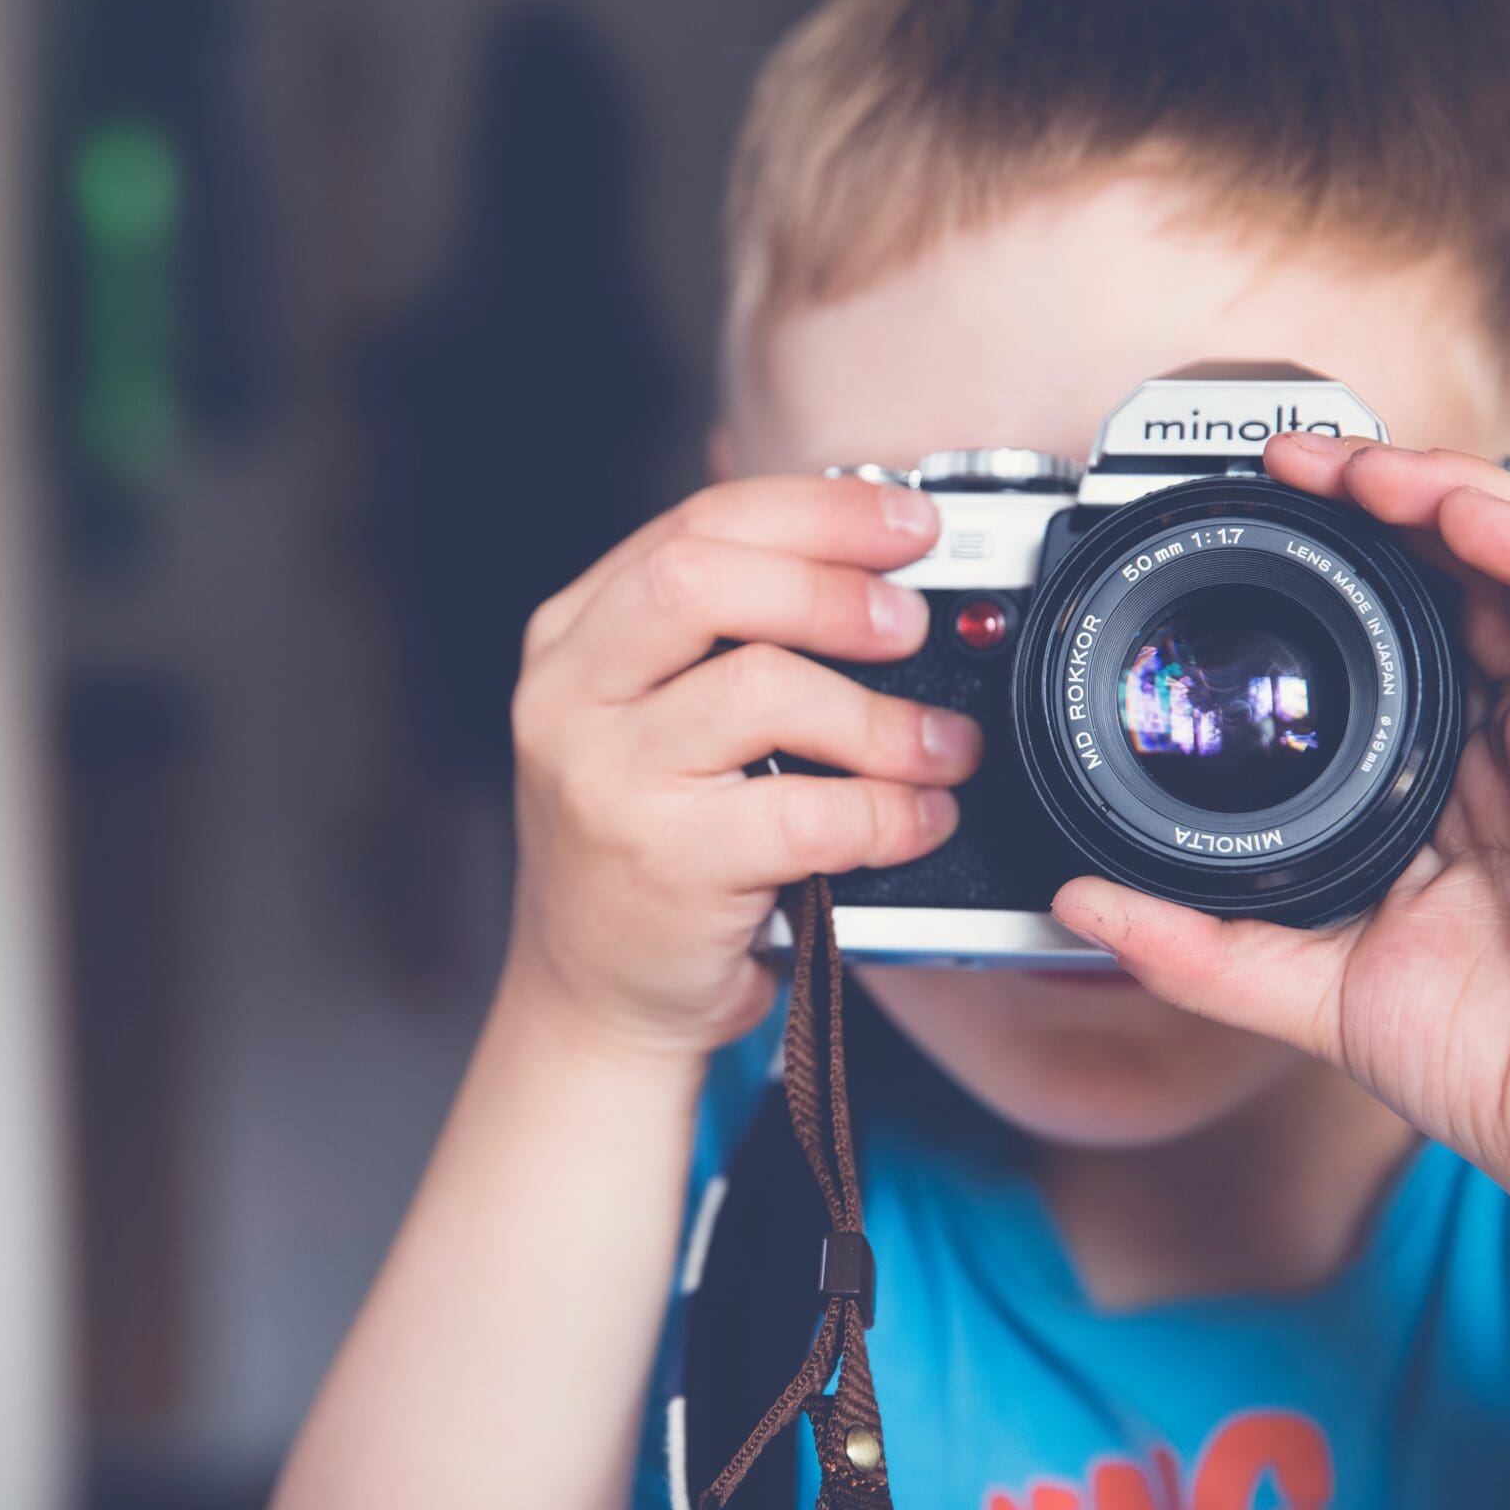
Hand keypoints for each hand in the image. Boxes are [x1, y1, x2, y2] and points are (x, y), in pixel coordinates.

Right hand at [503, 475, 981, 1062]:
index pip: (695, 526)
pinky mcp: (664, 863)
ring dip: (881, 715)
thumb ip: (725, 639)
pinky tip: (917, 819)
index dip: (816, 511)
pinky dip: (886, 811)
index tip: (905, 522)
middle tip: (911, 623)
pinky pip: (804, 811)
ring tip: (939, 745)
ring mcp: (607, 780)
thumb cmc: (646, 850)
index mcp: (573, 637)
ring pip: (763, 689)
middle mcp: (570, 697)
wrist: (593, 998)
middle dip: (833, 586)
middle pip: (703, 579)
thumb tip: (874, 566)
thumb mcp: (651, 720)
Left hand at [1050, 434, 1509, 1225]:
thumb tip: (1079, 902)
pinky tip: (1448, 508)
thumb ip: (1192, 942)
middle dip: (1377, 493)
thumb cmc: (1493, 1062)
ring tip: (1346, 465)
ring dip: (1437, 488)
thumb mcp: (1303, 985)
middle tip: (1286, 462)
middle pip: (1461, 566)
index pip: (1405, 623)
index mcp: (1454, 772)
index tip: (1251, 519)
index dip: (1339, 557)